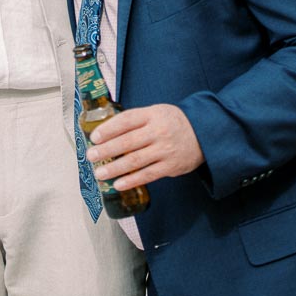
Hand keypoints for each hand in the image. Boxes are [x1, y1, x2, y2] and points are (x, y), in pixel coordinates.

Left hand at [85, 104, 203, 189]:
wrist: (205, 133)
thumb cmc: (173, 122)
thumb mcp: (157, 112)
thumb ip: (136, 120)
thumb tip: (106, 131)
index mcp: (153, 115)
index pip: (127, 120)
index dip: (108, 129)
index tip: (94, 137)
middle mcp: (159, 132)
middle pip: (128, 142)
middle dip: (106, 150)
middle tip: (90, 156)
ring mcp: (165, 150)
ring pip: (135, 160)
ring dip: (115, 168)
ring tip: (99, 173)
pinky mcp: (171, 166)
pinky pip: (148, 175)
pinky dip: (131, 180)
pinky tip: (118, 184)